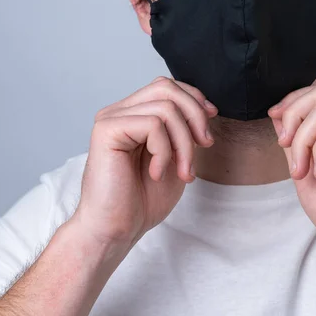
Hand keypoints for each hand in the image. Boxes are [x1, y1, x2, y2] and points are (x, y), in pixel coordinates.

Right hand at [71, 76, 217, 253]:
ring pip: (165, 108)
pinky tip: (156, 173)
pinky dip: (164, 151)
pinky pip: (152, 125)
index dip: (194, 100)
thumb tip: (204, 107)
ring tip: (183, 172)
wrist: (117, 230)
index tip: (208, 130)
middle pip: (166, 87)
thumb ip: (184, 131)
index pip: (166, 86)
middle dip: (195, 115)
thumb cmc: (142, 200)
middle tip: (204, 146)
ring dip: (184, 143)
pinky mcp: (107, 130)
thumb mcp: (175, 157)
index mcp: (133, 115)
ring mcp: (111, 118)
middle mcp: (119, 111)